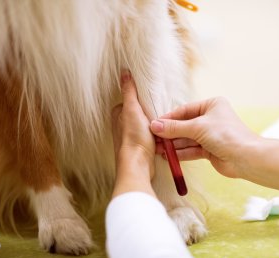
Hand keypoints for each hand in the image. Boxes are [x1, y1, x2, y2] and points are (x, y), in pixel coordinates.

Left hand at [111, 71, 155, 196]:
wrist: (138, 164)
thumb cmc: (133, 138)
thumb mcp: (132, 109)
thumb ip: (129, 91)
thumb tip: (124, 73)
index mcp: (118, 114)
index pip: (131, 99)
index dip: (141, 99)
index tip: (150, 100)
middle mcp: (122, 125)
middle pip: (140, 112)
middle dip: (149, 112)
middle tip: (158, 113)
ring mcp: (131, 135)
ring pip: (146, 124)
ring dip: (154, 124)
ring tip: (160, 125)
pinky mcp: (140, 145)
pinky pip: (150, 135)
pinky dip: (155, 134)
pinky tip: (161, 135)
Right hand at [150, 97, 258, 177]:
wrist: (246, 158)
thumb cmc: (226, 135)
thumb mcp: (197, 127)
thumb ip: (174, 127)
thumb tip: (154, 125)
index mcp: (210, 105)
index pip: (183, 111)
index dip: (168, 119)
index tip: (153, 125)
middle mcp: (210, 119)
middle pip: (184, 126)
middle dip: (169, 134)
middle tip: (153, 139)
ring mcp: (209, 135)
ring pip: (186, 139)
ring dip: (172, 145)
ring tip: (157, 149)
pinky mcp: (209, 149)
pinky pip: (191, 149)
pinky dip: (180, 153)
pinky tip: (168, 156)